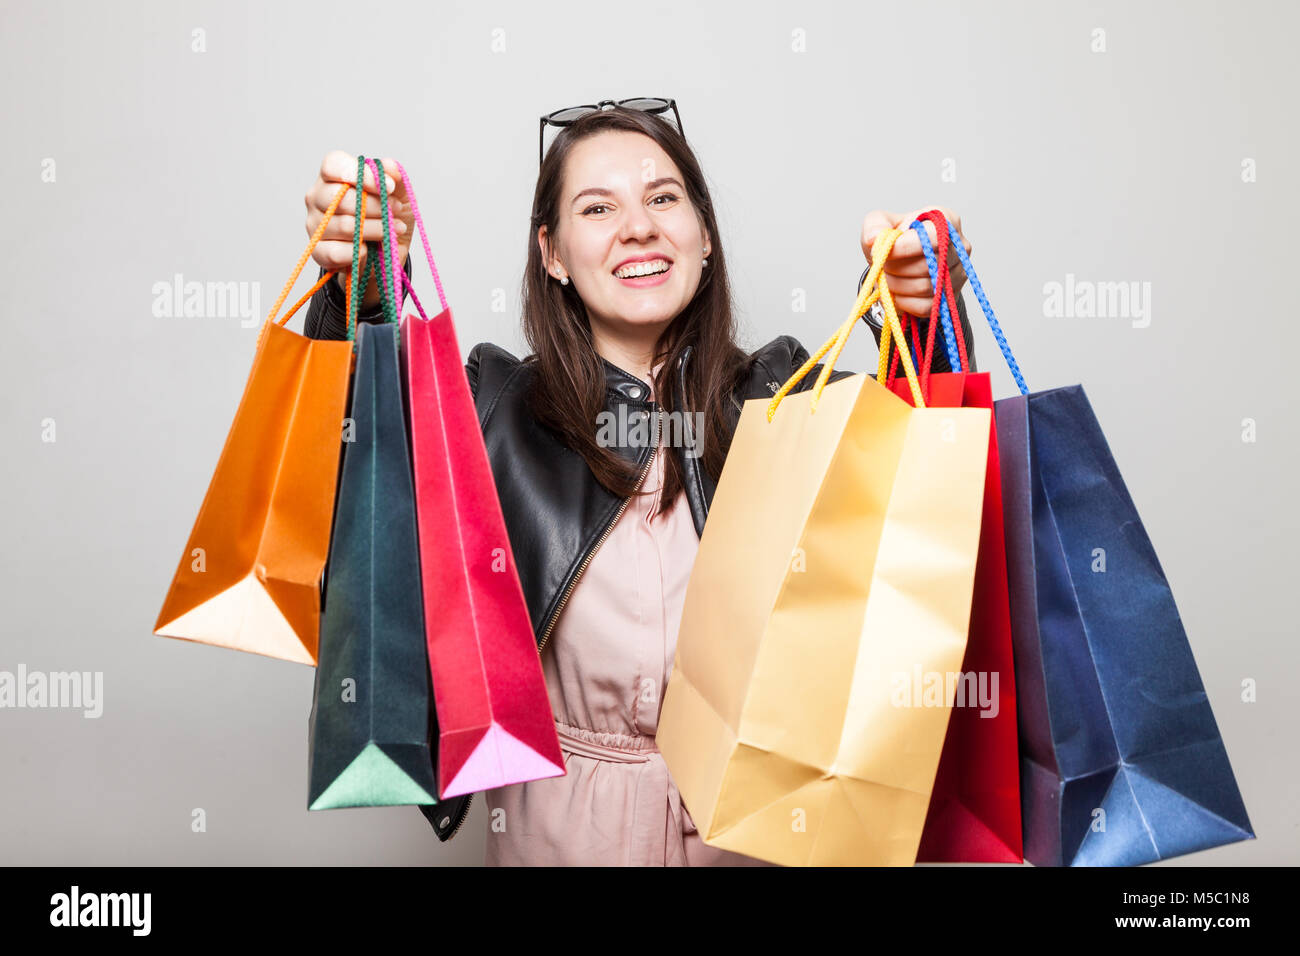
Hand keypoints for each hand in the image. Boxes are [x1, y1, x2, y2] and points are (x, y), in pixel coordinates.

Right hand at [304, 151, 414, 307]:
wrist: (387, 251)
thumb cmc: (388, 215)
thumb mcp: (398, 191)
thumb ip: (393, 175)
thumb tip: (390, 167)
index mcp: (332, 176)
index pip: (333, 165)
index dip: (362, 174)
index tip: (390, 187)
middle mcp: (317, 197)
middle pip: (340, 197)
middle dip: (375, 205)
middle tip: (395, 209)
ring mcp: (314, 225)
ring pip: (345, 226)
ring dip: (376, 229)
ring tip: (393, 228)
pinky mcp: (318, 251)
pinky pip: (337, 252)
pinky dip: (360, 251)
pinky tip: (370, 248)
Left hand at [860, 207, 970, 318]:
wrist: (902, 262)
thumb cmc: (895, 240)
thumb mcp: (880, 223)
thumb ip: (874, 225)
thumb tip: (873, 238)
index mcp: (946, 221)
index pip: (934, 237)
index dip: (906, 247)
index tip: (885, 252)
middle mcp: (960, 247)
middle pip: (928, 265)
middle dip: (896, 268)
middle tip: (884, 265)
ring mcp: (959, 273)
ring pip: (925, 288)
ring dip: (897, 285)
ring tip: (888, 276)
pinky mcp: (951, 297)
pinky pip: (926, 306)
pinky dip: (905, 302)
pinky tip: (897, 291)